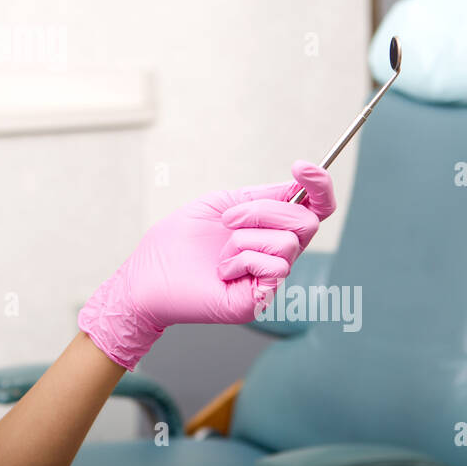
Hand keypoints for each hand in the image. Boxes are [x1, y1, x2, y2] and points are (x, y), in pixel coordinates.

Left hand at [77, 160, 335, 370]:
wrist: (147, 275)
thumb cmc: (177, 241)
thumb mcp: (221, 204)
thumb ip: (260, 196)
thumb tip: (296, 188)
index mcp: (268, 228)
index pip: (315, 208)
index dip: (319, 184)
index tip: (300, 166)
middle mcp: (275, 252)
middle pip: (307, 222)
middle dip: (264, 212)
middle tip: (228, 219)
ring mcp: (269, 278)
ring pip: (289, 243)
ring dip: (245, 238)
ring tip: (220, 252)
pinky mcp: (260, 299)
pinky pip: (273, 267)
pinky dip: (241, 260)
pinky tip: (221, 272)